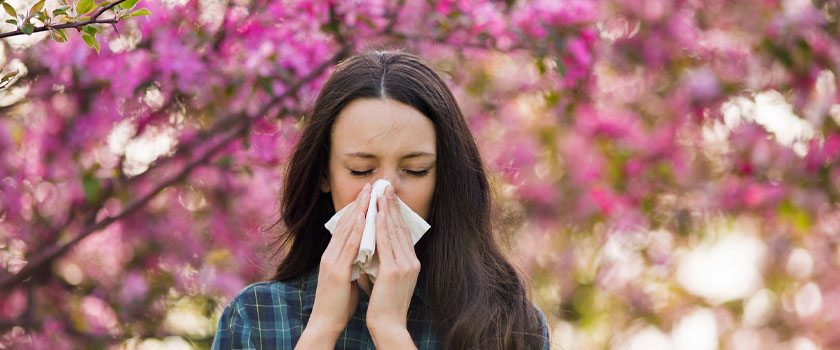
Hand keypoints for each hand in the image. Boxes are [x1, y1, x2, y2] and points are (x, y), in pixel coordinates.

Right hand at [299, 182, 369, 346]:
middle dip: (358, 203)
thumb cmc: (339, 303)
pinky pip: (348, 247)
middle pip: (345, 223)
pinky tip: (363, 220)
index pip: (346, 227)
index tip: (368, 195)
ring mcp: (332, 261)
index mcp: (333, 256)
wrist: (326, 323)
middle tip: (370, 185)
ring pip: (346, 231)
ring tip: (369, 194)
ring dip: (358, 211)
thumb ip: (353, 263)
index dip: (357, 209)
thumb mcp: (347, 277)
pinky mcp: (336, 272)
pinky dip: (356, 231)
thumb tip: (366, 253)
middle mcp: (330, 254)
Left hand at [366, 185, 419, 348]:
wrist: (388, 325)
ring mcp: (404, 265)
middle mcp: (411, 262)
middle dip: (392, 206)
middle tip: (386, 187)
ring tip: (380, 193)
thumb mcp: (387, 280)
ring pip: (394, 231)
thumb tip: (374, 250)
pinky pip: (386, 242)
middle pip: (401, 228)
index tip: (388, 198)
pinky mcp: (394, 271)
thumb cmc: (385, 306)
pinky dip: (381, 225)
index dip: (396, 214)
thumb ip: (385, 263)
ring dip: (386, 210)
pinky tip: (376, 213)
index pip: (403, 233)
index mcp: (411, 263)